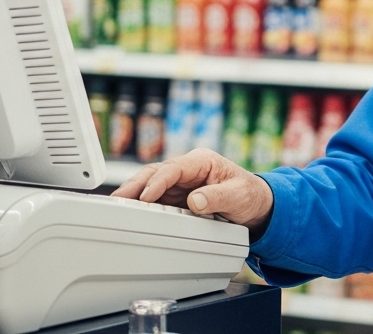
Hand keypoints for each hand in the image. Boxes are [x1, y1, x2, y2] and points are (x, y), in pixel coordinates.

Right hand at [111, 148, 274, 238]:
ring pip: (151, 185)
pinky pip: (156, 199)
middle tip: (118, 200)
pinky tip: (130, 212)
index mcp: (202, 161)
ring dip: (134, 195)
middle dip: (136, 185)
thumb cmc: (249, 194)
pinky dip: (142, 205)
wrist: (255, 204)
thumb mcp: (238, 196)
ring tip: (117, 206)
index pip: (173, 168)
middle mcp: (187, 169)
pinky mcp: (177, 196)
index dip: (158, 181)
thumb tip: (195, 201)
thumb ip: (217, 197)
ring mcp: (180, 183)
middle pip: (155, 173)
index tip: (146, 196)